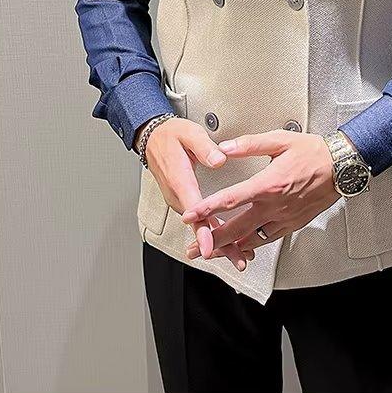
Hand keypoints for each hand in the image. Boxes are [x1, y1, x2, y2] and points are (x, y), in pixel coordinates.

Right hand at [142, 117, 249, 271]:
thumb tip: (220, 160)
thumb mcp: (190, 134)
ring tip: (238, 255)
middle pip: (199, 226)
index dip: (203, 230)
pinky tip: (224, 241)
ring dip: (218, 242)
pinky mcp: (184, 201)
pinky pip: (198, 221)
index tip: (210, 246)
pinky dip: (211, 234)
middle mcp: (179, 196)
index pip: (194, 210)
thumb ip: (205, 147)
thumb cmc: (171, 136)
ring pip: (199, 227)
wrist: (153, 137)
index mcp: (180, 181)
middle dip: (218, 245)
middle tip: (238, 258)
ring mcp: (180, 200)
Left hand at [181, 130, 337, 257]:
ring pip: (251, 240)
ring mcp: (284, 218)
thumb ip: (248, 145)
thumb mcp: (279, 140)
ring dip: (229, 249)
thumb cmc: (312, 152)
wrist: (341, 167)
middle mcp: (274, 205)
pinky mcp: (292, 224)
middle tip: (194, 248)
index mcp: (268, 184)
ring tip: (212, 254)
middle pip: (236, 228)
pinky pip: (268, 240)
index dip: (207, 209)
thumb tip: (224, 148)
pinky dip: (252, 246)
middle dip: (211, 240)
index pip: (231, 199)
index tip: (190, 215)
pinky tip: (242, 248)